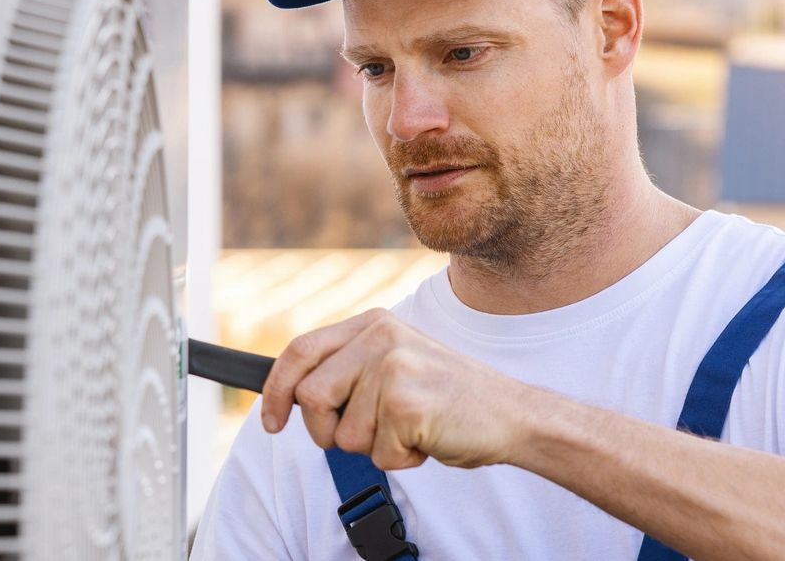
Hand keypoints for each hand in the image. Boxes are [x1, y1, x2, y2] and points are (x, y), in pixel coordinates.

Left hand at [260, 308, 536, 470]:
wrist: (513, 413)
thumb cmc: (449, 398)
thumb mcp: (395, 362)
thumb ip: (350, 367)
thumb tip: (292, 395)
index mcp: (372, 324)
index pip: (300, 350)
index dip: (276, 389)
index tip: (271, 422)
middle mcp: (378, 337)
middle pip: (310, 397)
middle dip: (328, 431)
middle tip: (367, 435)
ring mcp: (391, 368)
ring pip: (343, 434)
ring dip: (375, 448)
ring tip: (410, 430)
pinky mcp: (405, 403)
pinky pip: (377, 454)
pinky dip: (400, 460)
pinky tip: (426, 440)